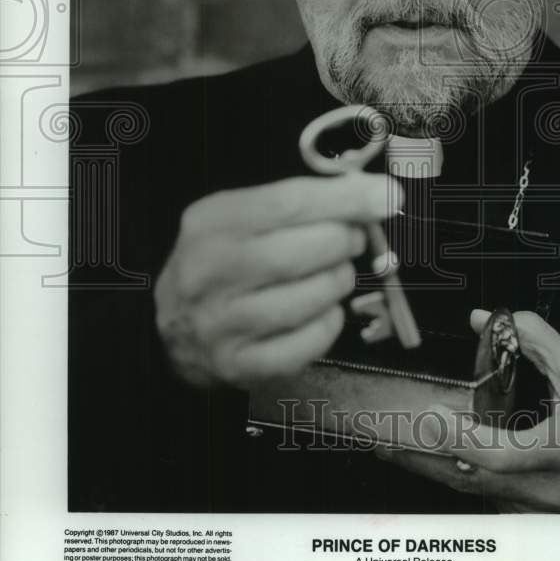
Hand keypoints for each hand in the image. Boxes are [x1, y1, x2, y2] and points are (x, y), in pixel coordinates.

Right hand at [154, 173, 402, 386]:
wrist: (169, 327)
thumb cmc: (220, 261)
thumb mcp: (241, 216)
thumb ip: (299, 203)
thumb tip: (375, 195)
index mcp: (212, 223)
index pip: (290, 203)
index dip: (347, 199)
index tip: (388, 196)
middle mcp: (210, 273)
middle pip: (304, 251)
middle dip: (344, 241)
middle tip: (351, 238)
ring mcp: (222, 324)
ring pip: (312, 298)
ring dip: (338, 282)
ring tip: (331, 274)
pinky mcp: (240, 365)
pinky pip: (310, 342)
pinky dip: (329, 323)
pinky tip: (321, 310)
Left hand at [376, 309, 559, 511]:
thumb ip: (537, 342)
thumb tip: (487, 320)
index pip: (504, 456)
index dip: (464, 440)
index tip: (432, 417)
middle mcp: (542, 489)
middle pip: (469, 477)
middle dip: (421, 457)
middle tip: (381, 436)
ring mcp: (530, 508)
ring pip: (467, 490)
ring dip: (427, 468)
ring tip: (388, 445)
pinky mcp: (521, 514)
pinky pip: (476, 495)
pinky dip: (447, 475)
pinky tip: (422, 459)